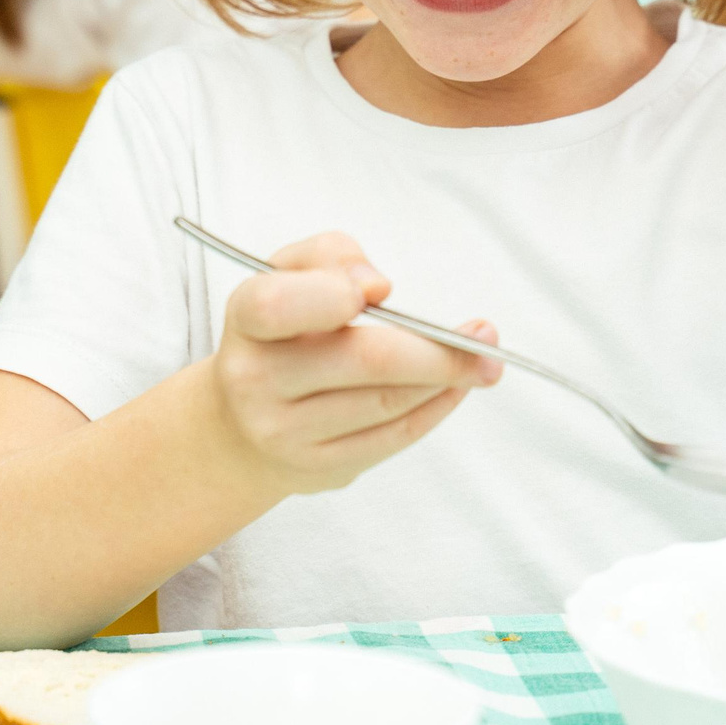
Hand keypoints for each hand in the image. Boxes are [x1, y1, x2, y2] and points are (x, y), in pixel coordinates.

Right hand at [210, 233, 498, 495]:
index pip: (279, 306)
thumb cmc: (278, 334)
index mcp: (247, 320)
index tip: (383, 288)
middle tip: (485, 337)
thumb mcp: (287, 276)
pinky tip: (455, 389)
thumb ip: (330, 256)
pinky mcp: (319, 469)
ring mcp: (285, 433)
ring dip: (446, 379)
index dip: (333, 295)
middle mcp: (256, 381)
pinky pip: (392, 437)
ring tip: (482, 361)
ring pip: (386, 402)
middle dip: (437, 350)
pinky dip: (434, 409)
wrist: (239, 427)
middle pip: (363, 361)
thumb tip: (376, 286)